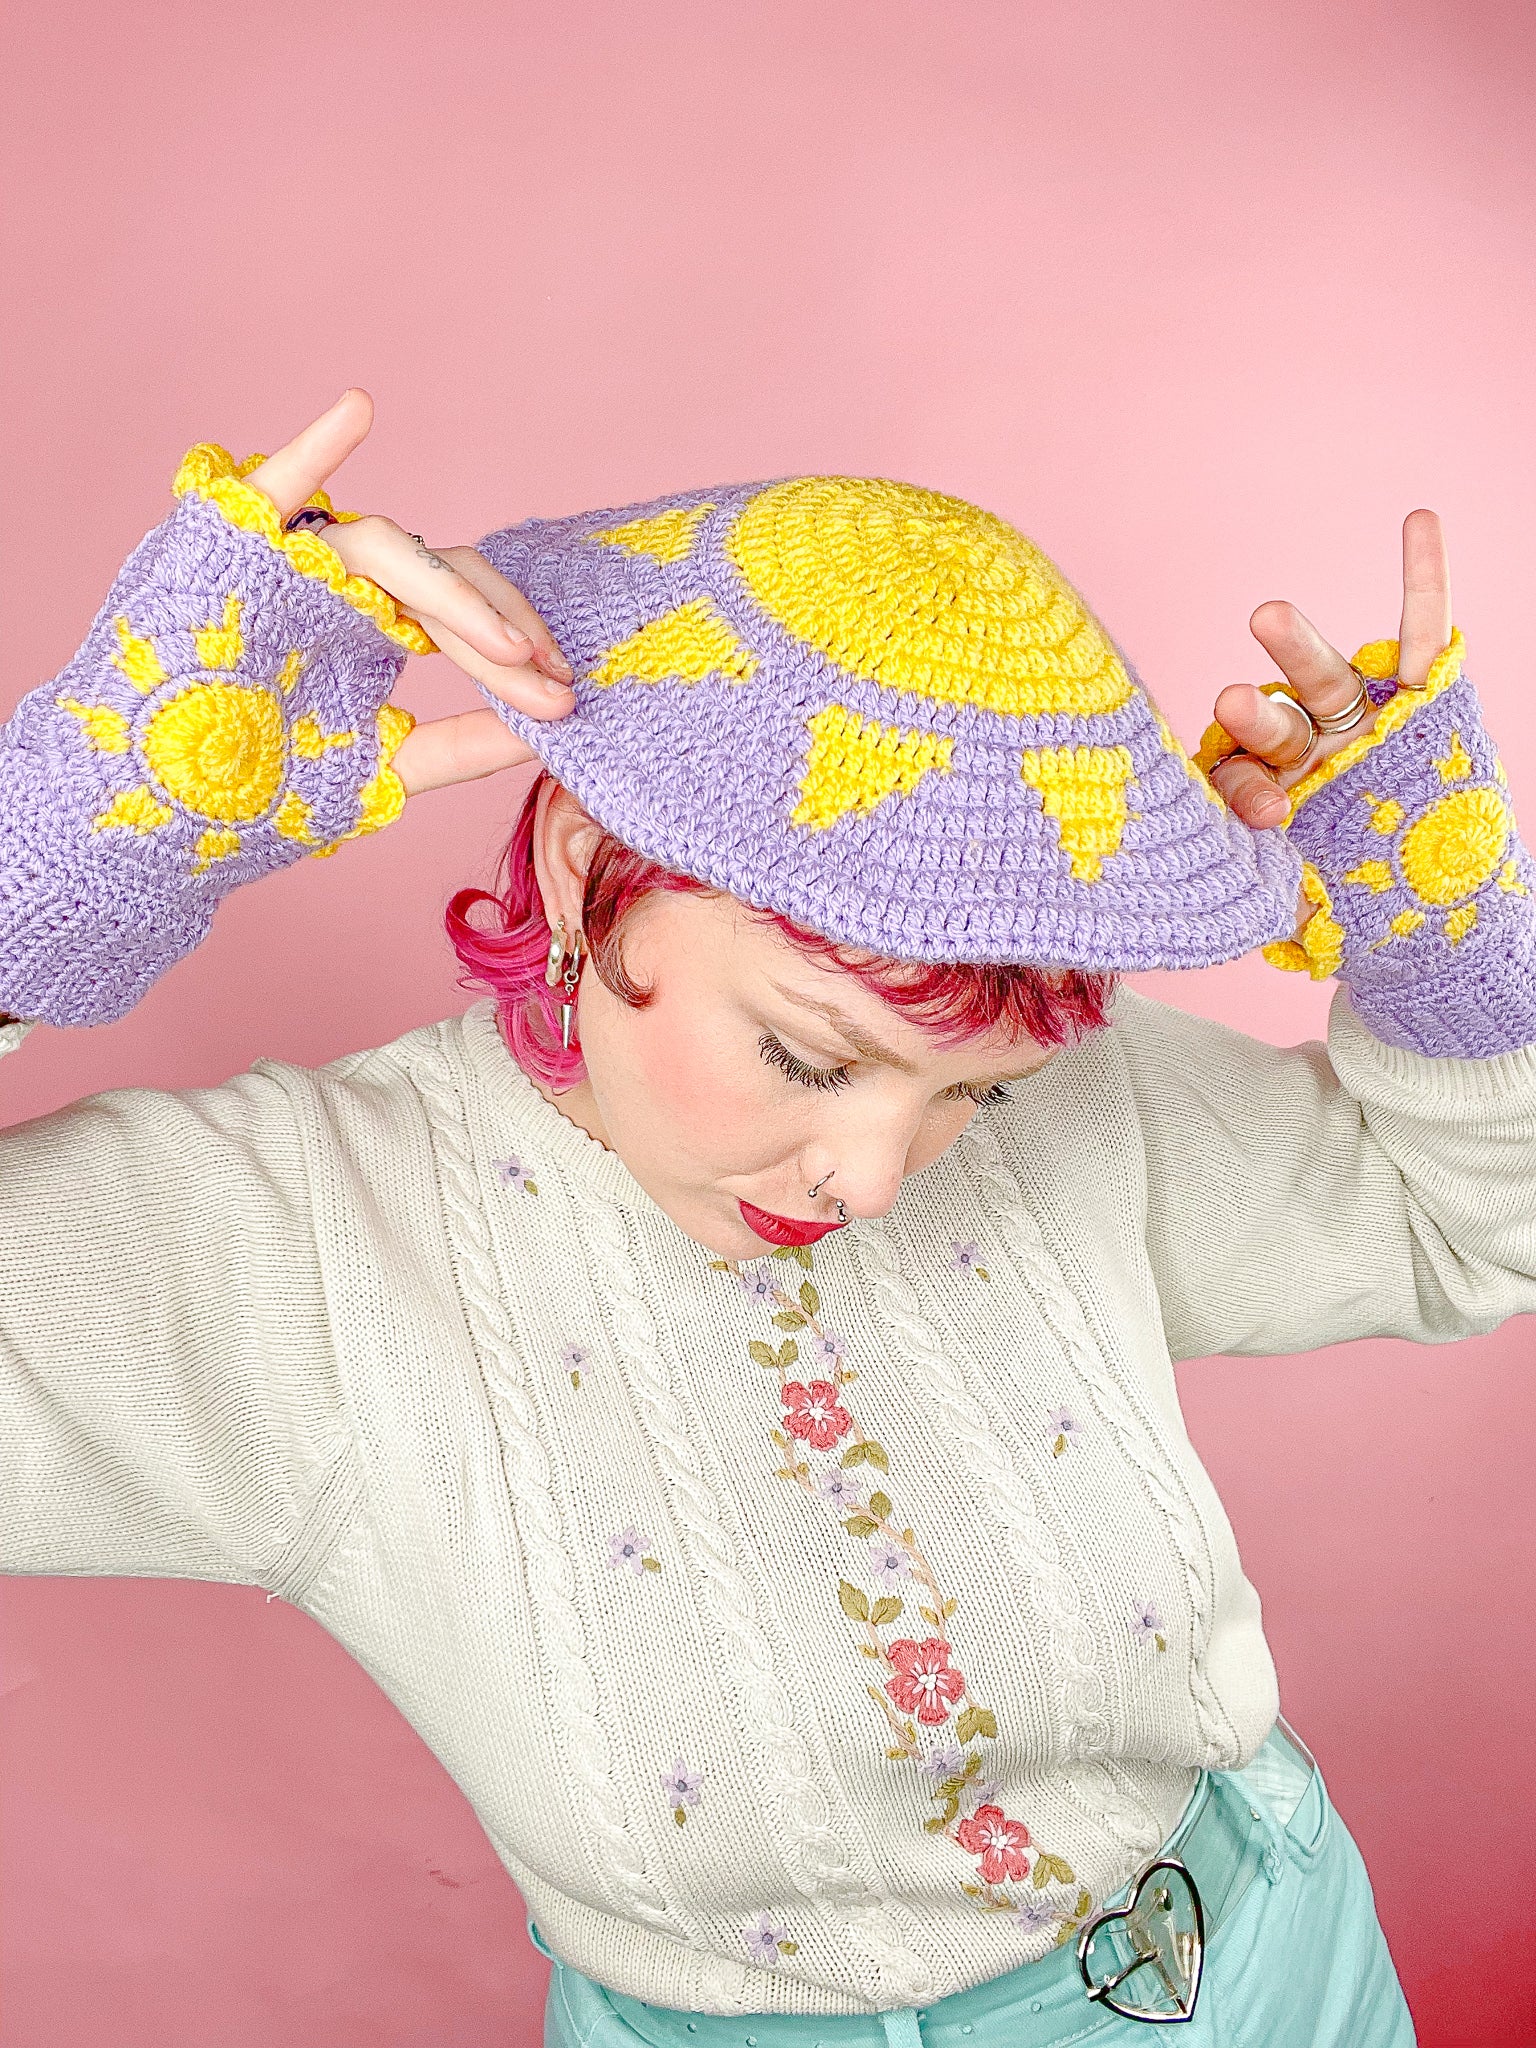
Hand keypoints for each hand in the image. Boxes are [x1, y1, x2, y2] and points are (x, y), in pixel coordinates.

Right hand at [244, 390, 574, 797]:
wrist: (158, 814)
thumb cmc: (258, 790)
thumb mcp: (385, 768)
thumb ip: (462, 746)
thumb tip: (546, 732)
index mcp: (373, 624)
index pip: (466, 619)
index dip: (517, 653)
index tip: (566, 698)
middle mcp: (340, 582)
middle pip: (444, 578)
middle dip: (502, 632)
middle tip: (552, 678)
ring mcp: (290, 561)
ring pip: (387, 549)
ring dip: (453, 595)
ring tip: (506, 647)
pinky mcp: (230, 549)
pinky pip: (271, 488)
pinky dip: (313, 448)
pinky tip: (358, 409)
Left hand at [1207, 511, 1452, 923]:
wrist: (1434, 914)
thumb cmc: (1352, 904)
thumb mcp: (1301, 905)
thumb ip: (1265, 887)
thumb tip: (1223, 885)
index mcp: (1268, 794)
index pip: (1240, 783)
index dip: (1245, 794)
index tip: (1266, 816)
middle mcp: (1306, 750)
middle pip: (1271, 722)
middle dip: (1252, 716)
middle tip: (1228, 702)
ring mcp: (1360, 720)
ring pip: (1325, 679)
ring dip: (1297, 648)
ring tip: (1266, 617)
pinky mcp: (1422, 699)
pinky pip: (1424, 630)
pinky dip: (1425, 578)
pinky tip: (1419, 521)